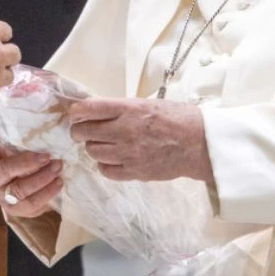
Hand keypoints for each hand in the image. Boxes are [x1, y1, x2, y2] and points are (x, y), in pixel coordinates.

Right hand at [0, 130, 61, 218]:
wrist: (7, 185)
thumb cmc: (12, 158)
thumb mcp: (9, 145)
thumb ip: (14, 136)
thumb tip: (33, 122)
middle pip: (6, 171)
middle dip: (30, 165)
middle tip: (49, 157)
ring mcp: (2, 198)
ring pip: (22, 195)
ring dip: (43, 183)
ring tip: (58, 172)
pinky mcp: (14, 211)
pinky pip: (32, 209)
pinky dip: (47, 198)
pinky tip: (57, 186)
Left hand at [68, 97, 212, 183]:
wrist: (200, 144)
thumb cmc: (178, 118)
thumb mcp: (148, 103)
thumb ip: (123, 109)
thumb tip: (98, 112)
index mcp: (129, 109)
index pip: (89, 109)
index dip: (76, 112)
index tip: (75, 114)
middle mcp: (124, 131)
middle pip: (84, 132)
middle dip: (79, 130)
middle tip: (81, 131)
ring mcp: (128, 153)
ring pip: (93, 152)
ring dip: (92, 147)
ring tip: (101, 144)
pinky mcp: (134, 172)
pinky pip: (106, 170)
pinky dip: (103, 165)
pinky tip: (111, 159)